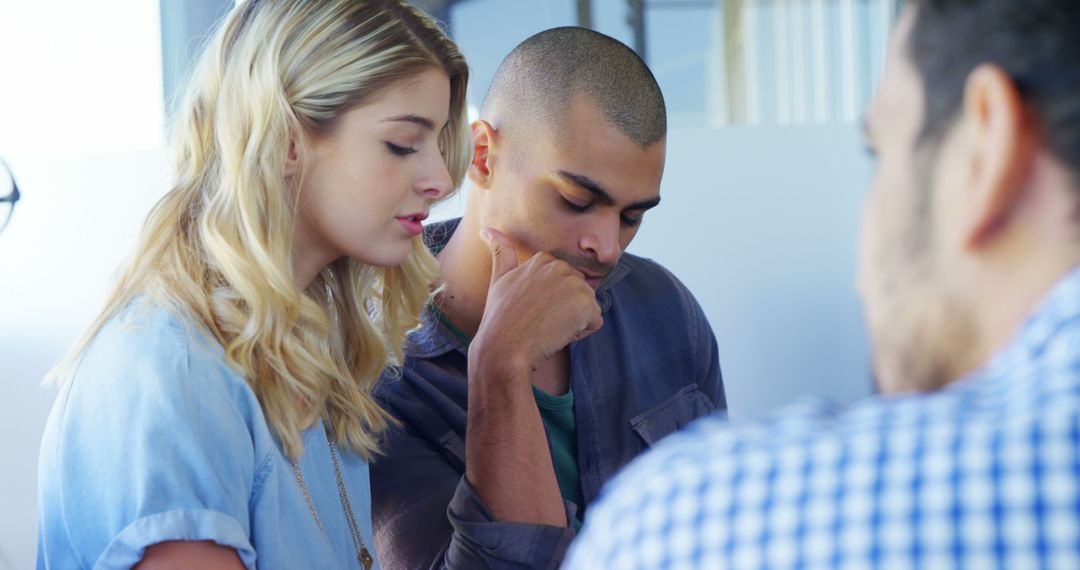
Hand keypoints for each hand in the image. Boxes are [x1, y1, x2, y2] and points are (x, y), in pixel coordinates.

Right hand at [471, 228, 602, 373]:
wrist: (504, 348)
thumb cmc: (500, 319)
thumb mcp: (499, 280)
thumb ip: (501, 253)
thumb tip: (486, 229)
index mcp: (543, 259)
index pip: (563, 283)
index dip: (551, 302)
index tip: (531, 310)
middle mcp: (560, 266)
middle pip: (577, 293)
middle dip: (564, 311)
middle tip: (539, 321)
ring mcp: (574, 284)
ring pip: (586, 307)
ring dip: (572, 323)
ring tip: (547, 328)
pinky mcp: (586, 304)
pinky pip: (595, 322)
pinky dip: (581, 333)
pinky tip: (557, 335)